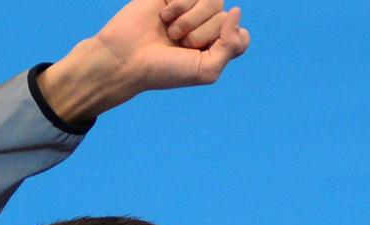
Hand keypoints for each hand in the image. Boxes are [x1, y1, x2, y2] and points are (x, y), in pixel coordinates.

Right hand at [98, 0, 249, 90]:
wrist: (128, 58)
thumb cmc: (164, 70)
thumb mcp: (205, 71)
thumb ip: (231, 46)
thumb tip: (236, 10)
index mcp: (214, 49)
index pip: (241, 37)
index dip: (227, 42)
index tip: (203, 53)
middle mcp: (205, 27)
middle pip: (225, 17)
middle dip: (200, 34)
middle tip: (178, 45)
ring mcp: (191, 8)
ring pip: (214, 0)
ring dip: (190, 18)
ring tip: (170, 31)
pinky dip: (178, 4)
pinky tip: (163, 15)